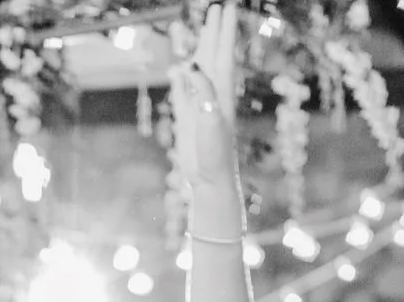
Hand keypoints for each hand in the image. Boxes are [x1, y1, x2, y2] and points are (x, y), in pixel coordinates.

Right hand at [169, 2, 241, 204]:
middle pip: (213, 55)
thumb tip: (192, 66)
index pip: (223, 52)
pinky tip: (178, 71)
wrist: (210, 182)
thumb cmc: (215, 154)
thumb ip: (204, 92)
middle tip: (217, 8)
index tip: (225, 7)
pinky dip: (180, 80)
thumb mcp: (211, 119)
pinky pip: (182, 94)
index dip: (224, 29)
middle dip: (214, 31)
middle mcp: (212, 94)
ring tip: (202, 33)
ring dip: (200, 51)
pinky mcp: (187, 120)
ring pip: (198, 71)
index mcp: (222, 91)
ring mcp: (199, 106)